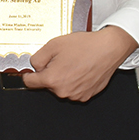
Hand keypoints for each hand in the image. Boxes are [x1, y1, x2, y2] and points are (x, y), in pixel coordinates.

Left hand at [23, 27, 137, 101]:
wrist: (108, 49)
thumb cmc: (84, 46)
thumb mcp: (54, 44)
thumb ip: (37, 58)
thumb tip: (34, 67)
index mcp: (52, 79)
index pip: (30, 83)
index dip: (29, 74)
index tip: (32, 71)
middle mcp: (63, 91)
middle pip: (47, 84)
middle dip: (51, 73)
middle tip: (62, 59)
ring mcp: (76, 95)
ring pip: (62, 87)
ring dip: (64, 78)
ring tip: (74, 63)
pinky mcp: (86, 95)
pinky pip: (74, 90)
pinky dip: (76, 82)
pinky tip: (82, 69)